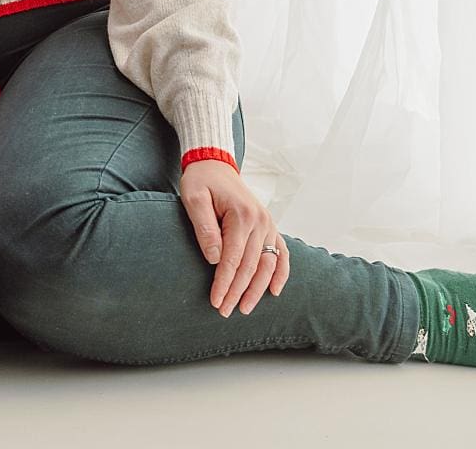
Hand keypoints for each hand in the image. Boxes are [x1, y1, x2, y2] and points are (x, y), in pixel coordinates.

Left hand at [178, 158, 289, 316]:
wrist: (215, 164)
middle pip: (250, 266)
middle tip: (224, 311)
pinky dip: (281, 273)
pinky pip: (281, 253)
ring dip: (257, 289)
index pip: (233, 258)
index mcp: (242, 215)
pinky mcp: (269, 226)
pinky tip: (275, 291)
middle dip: (237, 291)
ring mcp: (268, 224)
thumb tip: (215, 259)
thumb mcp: (194, 199)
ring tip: (244, 308)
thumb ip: (205, 228)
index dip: (224, 282)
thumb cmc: (201, 181)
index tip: (216, 301)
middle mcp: (260, 221)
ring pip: (267, 264)